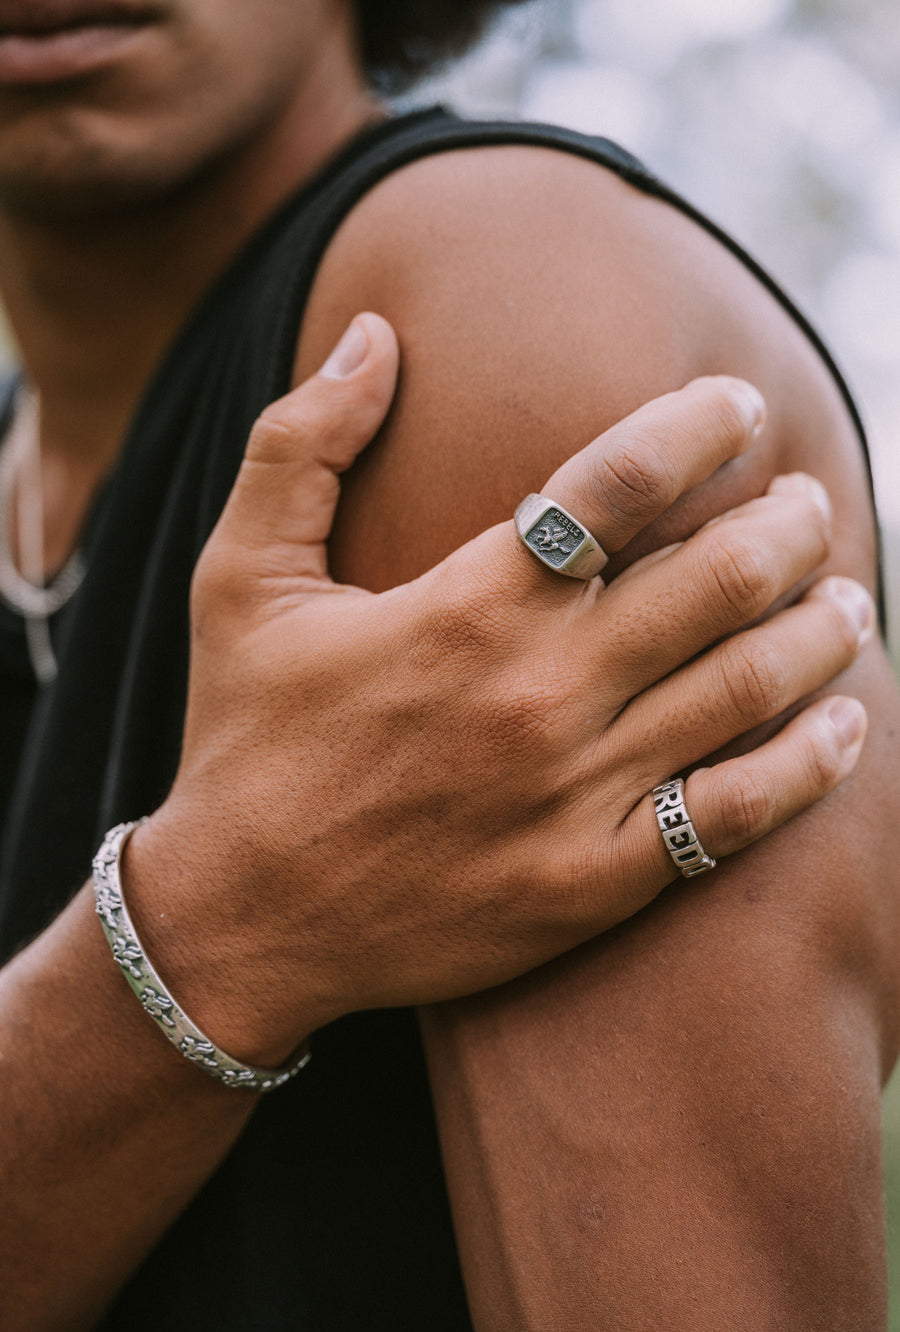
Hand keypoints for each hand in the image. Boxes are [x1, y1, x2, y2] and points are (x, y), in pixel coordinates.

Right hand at [125, 313, 872, 1065]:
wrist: (242, 922)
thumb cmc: (245, 739)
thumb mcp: (237, 576)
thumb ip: (300, 442)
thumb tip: (374, 332)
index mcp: (466, 607)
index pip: (622, 483)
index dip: (700, 426)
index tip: (737, 407)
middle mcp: (539, 693)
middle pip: (719, 579)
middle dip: (785, 522)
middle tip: (802, 501)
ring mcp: (576, 796)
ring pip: (746, 687)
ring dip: (821, 626)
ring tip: (845, 590)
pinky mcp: (594, 883)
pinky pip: (735, 815)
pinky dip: (811, 764)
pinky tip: (851, 723)